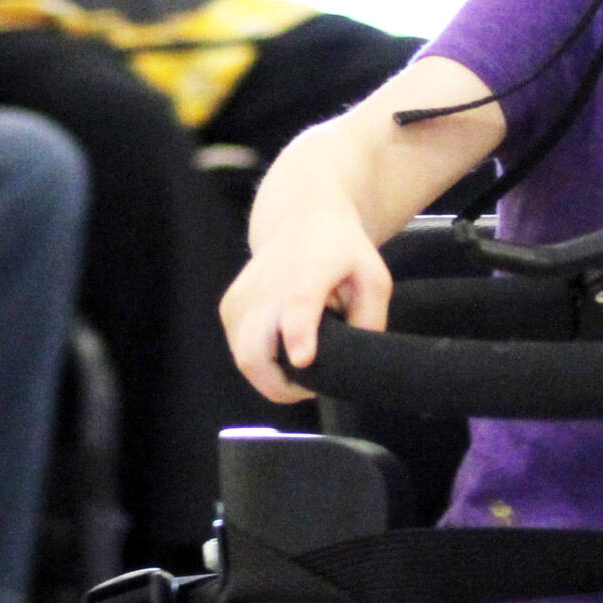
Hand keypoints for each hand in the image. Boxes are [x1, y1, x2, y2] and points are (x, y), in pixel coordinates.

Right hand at [219, 210, 393, 403]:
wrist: (301, 217)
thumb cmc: (341, 249)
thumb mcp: (373, 276)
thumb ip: (370, 319)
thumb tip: (355, 361)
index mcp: (310, 271)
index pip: (299, 303)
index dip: (298, 334)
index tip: (302, 359)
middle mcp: (267, 284)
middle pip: (254, 350)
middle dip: (281, 385)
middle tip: (313, 385)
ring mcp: (242, 297)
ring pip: (245, 360)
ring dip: (273, 376)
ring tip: (302, 360)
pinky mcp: (229, 308)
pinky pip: (240, 353)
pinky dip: (261, 363)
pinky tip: (282, 348)